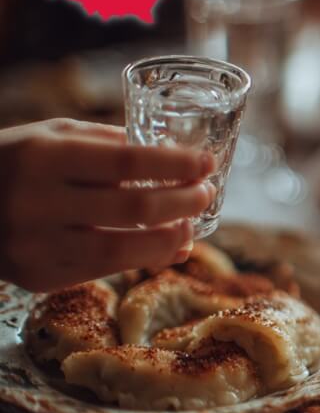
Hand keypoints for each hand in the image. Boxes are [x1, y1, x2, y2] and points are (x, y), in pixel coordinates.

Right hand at [0, 119, 214, 291]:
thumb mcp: (52, 136)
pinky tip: (169, 248)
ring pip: (122, 250)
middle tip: (207, 192)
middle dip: (183, 201)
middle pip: (133, 207)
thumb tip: (174, 159)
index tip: (207, 162)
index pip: (127, 162)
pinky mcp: (38, 276)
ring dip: (170, 239)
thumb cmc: (15, 161)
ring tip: (193, 225)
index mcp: (44, 156)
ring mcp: (36, 244)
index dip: (175, 164)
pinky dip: (143, 260)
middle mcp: (38, 202)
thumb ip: (109, 145)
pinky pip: (102, 271)